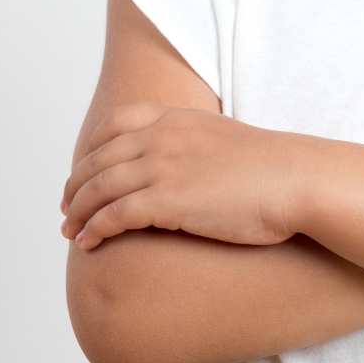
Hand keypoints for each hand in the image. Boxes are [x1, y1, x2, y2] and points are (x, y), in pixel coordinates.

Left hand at [59, 103, 308, 250]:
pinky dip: (94, 229)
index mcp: (175, 118)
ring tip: (70, 232)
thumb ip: (194, 144)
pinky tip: (89, 244)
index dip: (91, 151)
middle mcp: (161, 137)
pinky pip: (113, 215)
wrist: (296, 180)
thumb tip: (184, 166)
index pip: (114, 125)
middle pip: (98, 158)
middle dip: (76, 185)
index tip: (83, 172)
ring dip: (77, 211)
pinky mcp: (166, 200)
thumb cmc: (272, 169)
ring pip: (98, 188)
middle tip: (67, 208)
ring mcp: (162, 166)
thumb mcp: (224, 140)